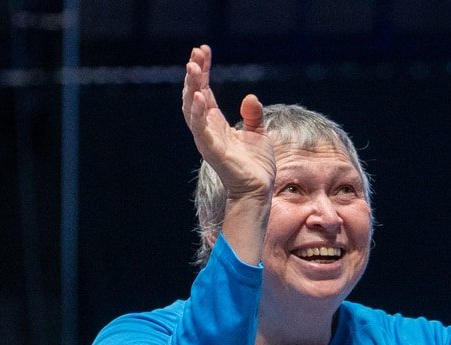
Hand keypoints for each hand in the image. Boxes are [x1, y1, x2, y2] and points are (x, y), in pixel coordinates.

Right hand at [180, 45, 273, 201]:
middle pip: (194, 95)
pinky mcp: (212, 149)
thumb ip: (252, 115)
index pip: (205, 91)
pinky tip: (200, 95)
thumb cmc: (255, 165)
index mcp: (215, 123)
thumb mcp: (257, 133)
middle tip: (196, 53)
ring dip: (191, 87)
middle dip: (193, 74)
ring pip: (192, 109)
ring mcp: (207, 139)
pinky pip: (200, 128)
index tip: (203, 50)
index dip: (203, 71)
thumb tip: (250, 97)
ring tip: (192, 67)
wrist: (259, 188)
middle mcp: (207, 128)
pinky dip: (198, 112)